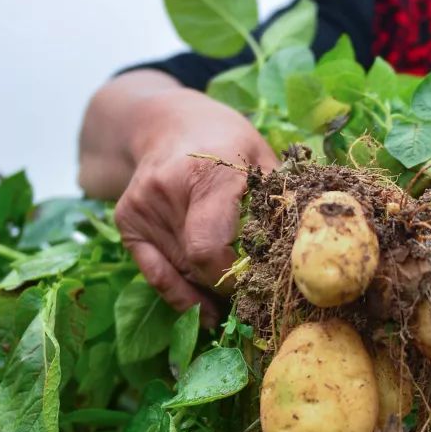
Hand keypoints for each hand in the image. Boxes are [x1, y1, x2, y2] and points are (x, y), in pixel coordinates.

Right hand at [113, 88, 277, 322]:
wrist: (168, 122)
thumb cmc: (227, 141)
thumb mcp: (262, 157)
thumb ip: (281, 199)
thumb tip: (304, 248)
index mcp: (207, 173)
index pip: (209, 248)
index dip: (233, 277)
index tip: (259, 284)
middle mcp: (166, 190)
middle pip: (195, 266)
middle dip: (226, 287)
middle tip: (253, 297)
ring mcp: (141, 207)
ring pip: (179, 273)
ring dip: (208, 291)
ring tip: (235, 300)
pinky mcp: (126, 221)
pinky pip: (155, 273)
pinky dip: (180, 294)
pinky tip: (203, 309)